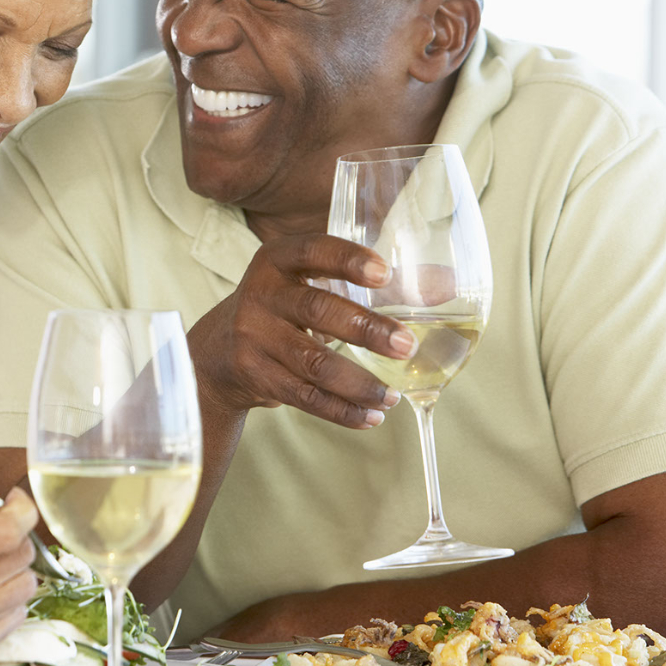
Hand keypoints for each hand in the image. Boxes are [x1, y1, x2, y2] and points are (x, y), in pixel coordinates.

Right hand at [189, 234, 414, 427]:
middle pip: (316, 309)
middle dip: (365, 329)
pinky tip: (370, 416)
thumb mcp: (313, 283)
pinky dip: (340, 410)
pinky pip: (303, 396)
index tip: (384, 274)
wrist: (217, 351)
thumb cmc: (283, 308)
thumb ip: (376, 283)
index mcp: (277, 260)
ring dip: (358, 382)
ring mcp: (253, 336)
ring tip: (391, 395)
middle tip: (406, 345)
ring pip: (312, 362)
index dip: (347, 261)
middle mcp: (260, 293)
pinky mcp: (254, 374)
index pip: (311, 250)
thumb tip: (448, 284)